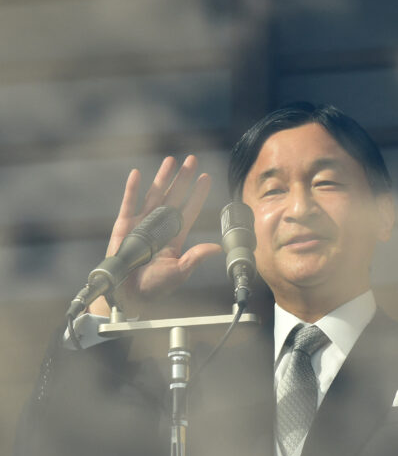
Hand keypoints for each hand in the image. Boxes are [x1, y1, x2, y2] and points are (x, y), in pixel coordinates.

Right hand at [88, 155, 220, 316]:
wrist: (128, 294)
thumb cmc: (154, 287)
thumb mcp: (179, 272)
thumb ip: (195, 257)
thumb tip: (217, 248)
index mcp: (175, 237)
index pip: (189, 210)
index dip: (197, 194)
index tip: (206, 178)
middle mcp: (160, 226)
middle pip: (174, 196)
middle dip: (183, 178)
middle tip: (192, 160)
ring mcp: (141, 223)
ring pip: (154, 195)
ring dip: (162, 178)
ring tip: (171, 160)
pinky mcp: (124, 226)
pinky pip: (128, 203)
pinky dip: (132, 189)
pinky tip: (137, 174)